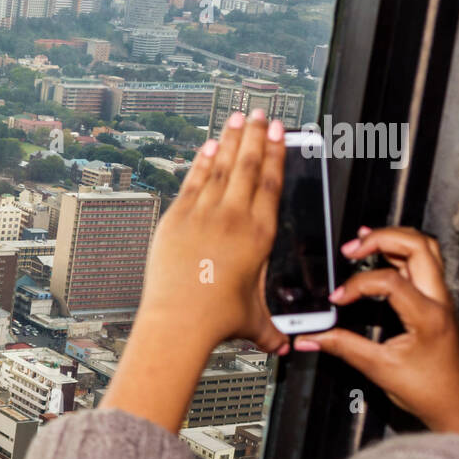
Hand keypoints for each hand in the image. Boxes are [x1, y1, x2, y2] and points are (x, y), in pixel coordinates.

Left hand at [104, 110, 287, 432]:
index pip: (271, 183)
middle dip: (255, 136)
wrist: (179, 323)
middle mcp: (233, 218)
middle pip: (247, 166)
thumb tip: (283, 344)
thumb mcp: (253, 322)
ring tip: (236, 118)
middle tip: (260, 113)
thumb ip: (271, 329)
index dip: (276, 153)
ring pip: (220, 166)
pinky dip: (201, 162)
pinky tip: (207, 147)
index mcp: (259, 235)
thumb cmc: (216, 321)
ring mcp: (203, 216)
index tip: (279, 132)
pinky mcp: (176, 221)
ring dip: (229, 140)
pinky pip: (192, 182)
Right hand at [295, 226, 458, 437]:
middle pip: (417, 245)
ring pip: (424, 248)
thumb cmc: (429, 390)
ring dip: (393, 239)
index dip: (357, 285)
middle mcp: (439, 300)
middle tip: (351, 249)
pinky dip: (399, 252)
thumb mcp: (378, 368)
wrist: (455, 404)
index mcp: (427, 315)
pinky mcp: (436, 301)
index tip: (338, 299)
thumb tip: (312, 337)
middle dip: (380, 238)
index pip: (389, 280)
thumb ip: (342, 346)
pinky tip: (378, 254)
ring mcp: (440, 297)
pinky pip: (422, 263)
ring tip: (362, 242)